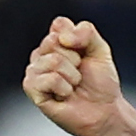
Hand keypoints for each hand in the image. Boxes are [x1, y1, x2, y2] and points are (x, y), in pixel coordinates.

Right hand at [20, 16, 135, 135]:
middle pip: (54, 41)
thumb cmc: (101, 84)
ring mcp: (34, 71)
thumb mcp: (101, 51)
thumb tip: (63, 36)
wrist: (104, 111)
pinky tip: (65, 95)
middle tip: (80, 73)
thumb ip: (87, 33)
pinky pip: (50, 79)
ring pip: (53, 60)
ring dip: (73, 75)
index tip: (86, 54)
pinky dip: (65, 88)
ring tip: (73, 85)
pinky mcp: (31, 88)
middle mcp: (42, 54)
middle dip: (76, 58)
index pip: (60, 24)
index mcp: (56, 43)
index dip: (78, 39)